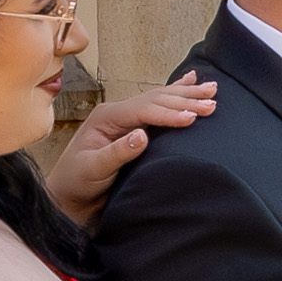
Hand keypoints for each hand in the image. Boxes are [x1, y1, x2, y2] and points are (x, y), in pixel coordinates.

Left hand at [44, 73, 216, 225]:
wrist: (69, 197)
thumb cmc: (77, 183)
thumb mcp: (93, 170)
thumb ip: (117, 153)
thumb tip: (142, 135)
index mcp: (106, 117)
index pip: (145, 110)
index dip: (170, 113)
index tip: (193, 117)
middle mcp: (117, 113)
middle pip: (156, 99)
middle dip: (185, 99)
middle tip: (212, 101)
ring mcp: (125, 119)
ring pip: (160, 99)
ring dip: (186, 94)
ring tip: (212, 89)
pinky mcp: (133, 129)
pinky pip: (157, 108)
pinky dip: (175, 96)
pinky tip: (189, 82)